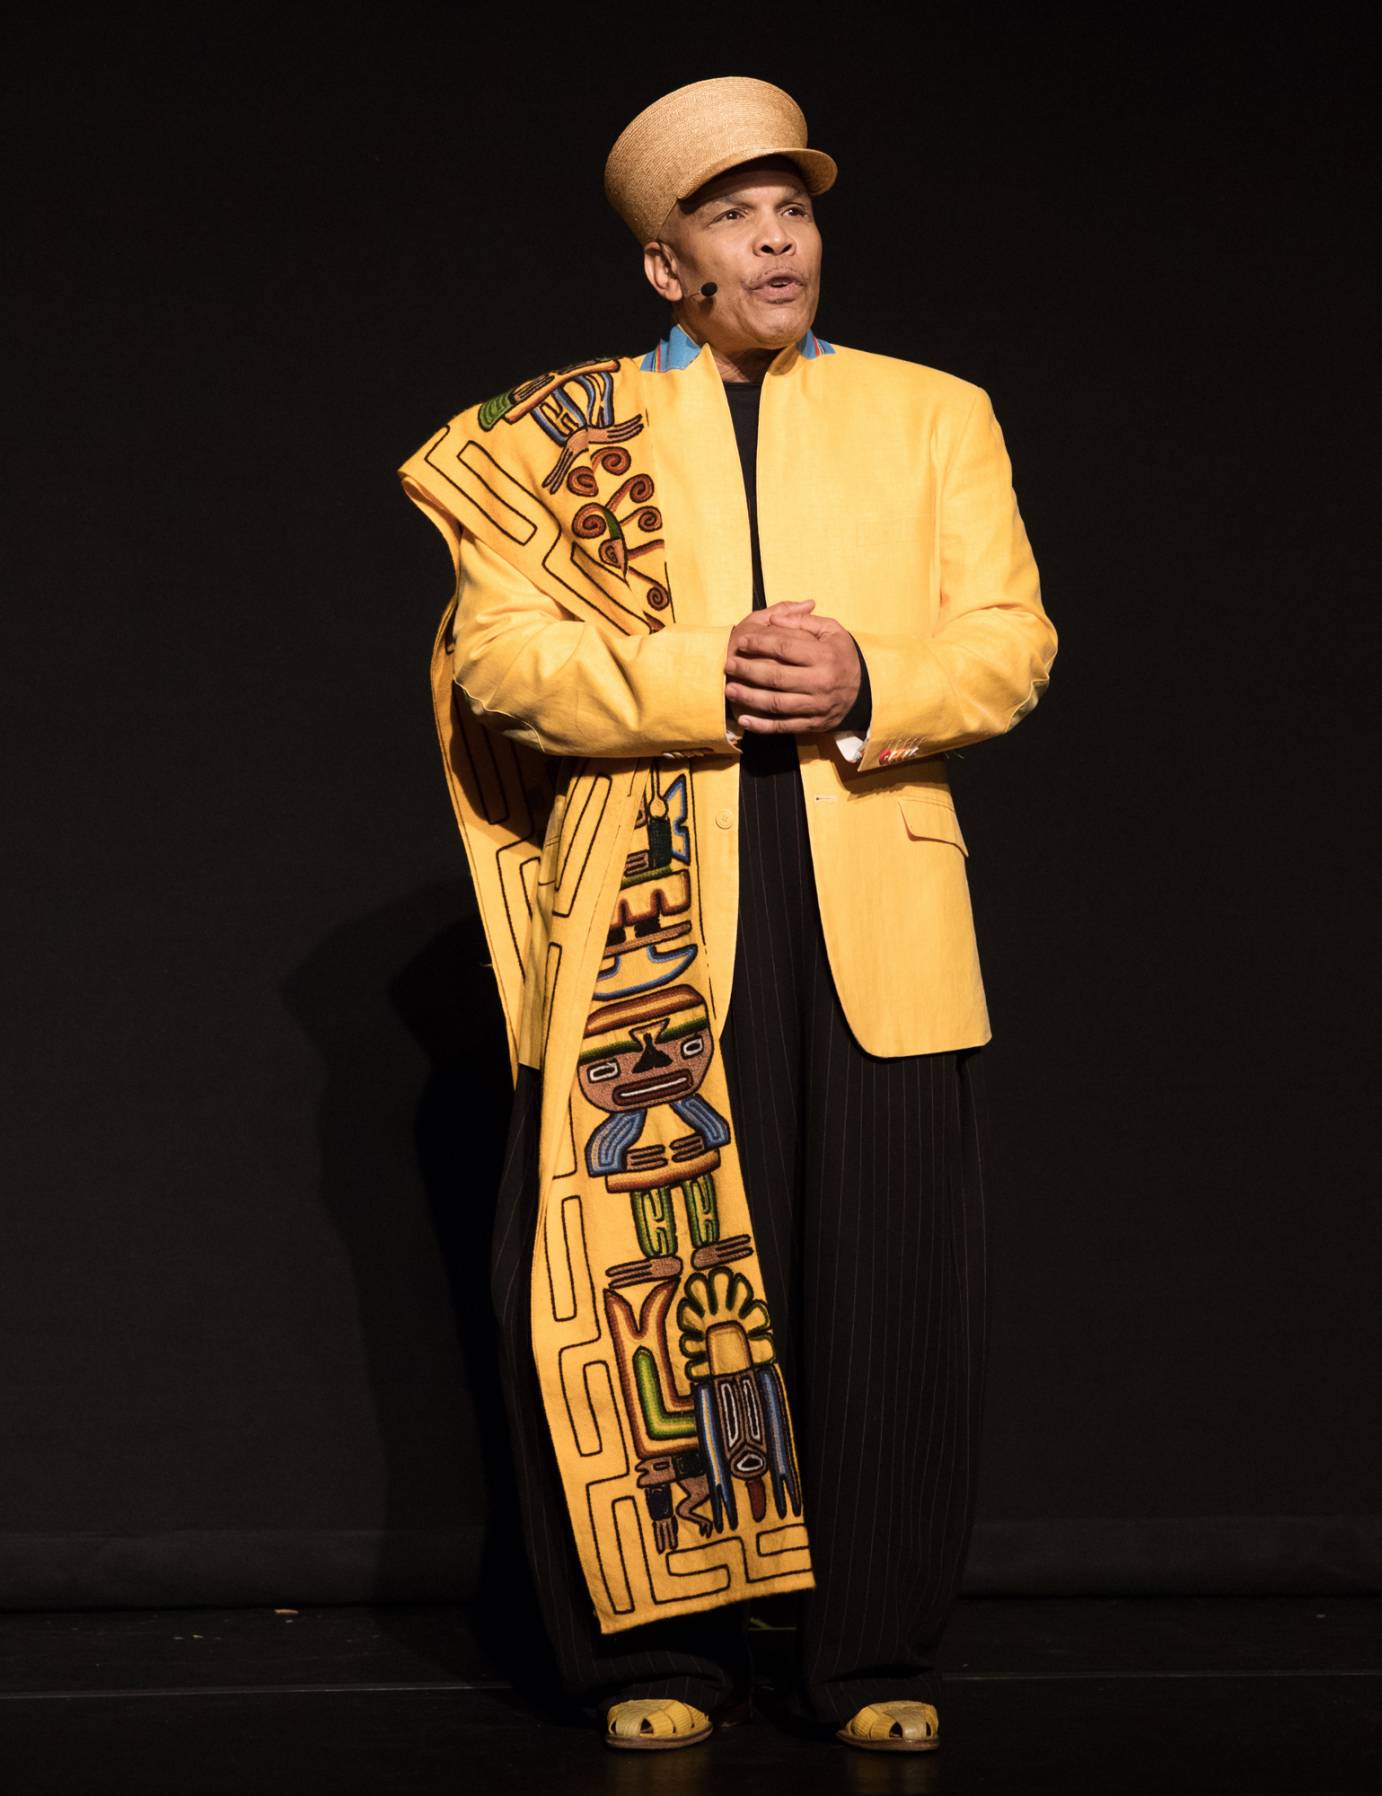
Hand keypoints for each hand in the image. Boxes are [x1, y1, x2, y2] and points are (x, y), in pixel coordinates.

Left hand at [724, 601, 861, 733]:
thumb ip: (803, 620)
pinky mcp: (812, 724)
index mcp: (825, 656)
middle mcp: (821, 682)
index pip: (785, 647)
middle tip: (728, 664)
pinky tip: (744, 720)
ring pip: (777, 703)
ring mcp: (816, 706)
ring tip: (729, 689)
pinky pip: (784, 727)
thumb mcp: (831, 630)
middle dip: (748, 670)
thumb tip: (775, 618)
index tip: (741, 640)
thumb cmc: (839, 654)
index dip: (760, 643)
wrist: (863, 689)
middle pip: (777, 676)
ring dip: (749, 698)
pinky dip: (762, 726)